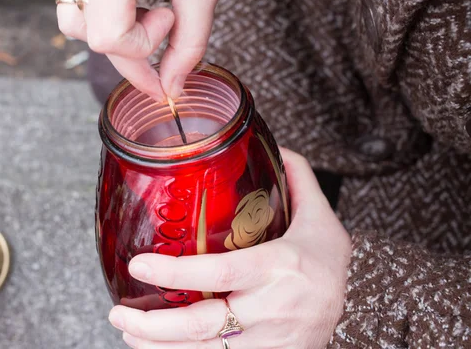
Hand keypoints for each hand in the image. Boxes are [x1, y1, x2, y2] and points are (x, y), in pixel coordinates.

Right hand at [57, 0, 226, 100]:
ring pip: (74, 22)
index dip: (143, 47)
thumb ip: (191, 40)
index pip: (108, 35)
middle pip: (91, 35)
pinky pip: (74, 0)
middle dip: (133, 56)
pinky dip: (103, 15)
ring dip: (112, 35)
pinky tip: (132, 5)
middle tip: (163, 69)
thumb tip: (173, 85)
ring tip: (146, 17)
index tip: (171, 23)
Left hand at [108, 148, 351, 347]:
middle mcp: (273, 309)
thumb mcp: (322, 219)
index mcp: (281, 268)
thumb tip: (275, 145)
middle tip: (118, 314)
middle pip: (204, 324)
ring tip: (127, 334)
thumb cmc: (330, 264)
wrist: (356, 310)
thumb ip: (298, 179)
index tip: (139, 264)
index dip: (176, 272)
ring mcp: (269, 341)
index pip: (220, 273)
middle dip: (154, 325)